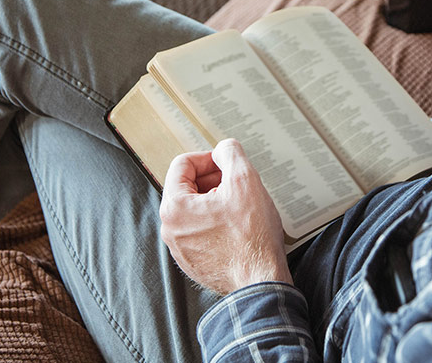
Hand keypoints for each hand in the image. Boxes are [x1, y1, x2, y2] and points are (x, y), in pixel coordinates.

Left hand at [159, 139, 292, 294]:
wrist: (260, 282)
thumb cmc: (252, 239)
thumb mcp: (245, 180)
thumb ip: (230, 153)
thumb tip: (223, 150)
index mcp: (174, 208)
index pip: (182, 165)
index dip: (207, 158)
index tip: (225, 163)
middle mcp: (171, 230)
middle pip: (188, 187)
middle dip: (213, 180)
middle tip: (236, 184)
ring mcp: (182, 248)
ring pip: (196, 210)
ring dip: (216, 202)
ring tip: (240, 207)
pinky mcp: (195, 261)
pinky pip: (201, 231)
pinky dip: (217, 223)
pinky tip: (238, 227)